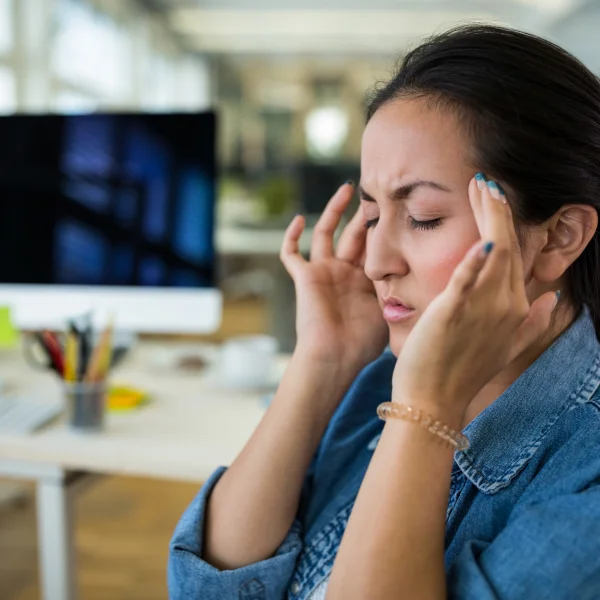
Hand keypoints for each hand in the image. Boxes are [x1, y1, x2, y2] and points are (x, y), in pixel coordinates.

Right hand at [280, 182, 387, 368]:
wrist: (334, 357)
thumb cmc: (362, 343)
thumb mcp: (388, 312)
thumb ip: (400, 292)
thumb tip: (430, 281)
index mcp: (365, 281)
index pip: (374, 246)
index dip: (383, 228)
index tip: (398, 208)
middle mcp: (344, 273)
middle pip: (353, 234)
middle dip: (364, 214)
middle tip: (375, 192)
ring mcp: (323, 273)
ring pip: (325, 234)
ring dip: (334, 211)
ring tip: (347, 189)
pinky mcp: (304, 277)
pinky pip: (291, 253)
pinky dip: (291, 236)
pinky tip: (299, 218)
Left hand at [392, 175, 558, 420]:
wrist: (434, 399)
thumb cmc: (461, 372)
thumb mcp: (505, 347)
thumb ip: (532, 323)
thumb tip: (552, 298)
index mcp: (515, 309)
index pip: (514, 255)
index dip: (505, 224)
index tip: (493, 199)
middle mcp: (506, 305)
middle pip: (506, 245)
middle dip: (497, 209)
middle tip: (485, 181)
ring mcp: (483, 309)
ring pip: (493, 252)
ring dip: (488, 217)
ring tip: (480, 187)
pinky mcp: (454, 312)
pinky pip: (467, 280)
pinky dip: (474, 260)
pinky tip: (480, 237)